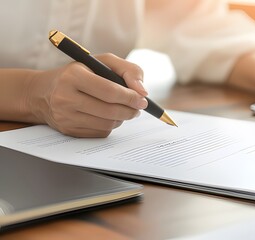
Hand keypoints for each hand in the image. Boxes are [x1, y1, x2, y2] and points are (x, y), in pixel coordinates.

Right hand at [27, 53, 147, 136]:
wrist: (44, 92)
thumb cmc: (81, 73)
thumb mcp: (102, 61)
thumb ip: (128, 70)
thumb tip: (143, 92)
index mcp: (73, 76)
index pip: (109, 92)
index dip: (130, 97)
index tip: (142, 99)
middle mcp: (65, 97)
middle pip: (110, 111)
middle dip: (130, 110)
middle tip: (138, 107)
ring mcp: (65, 117)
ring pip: (108, 124)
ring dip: (122, 118)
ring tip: (124, 109)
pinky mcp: (68, 130)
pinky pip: (100, 132)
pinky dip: (111, 125)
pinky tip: (108, 116)